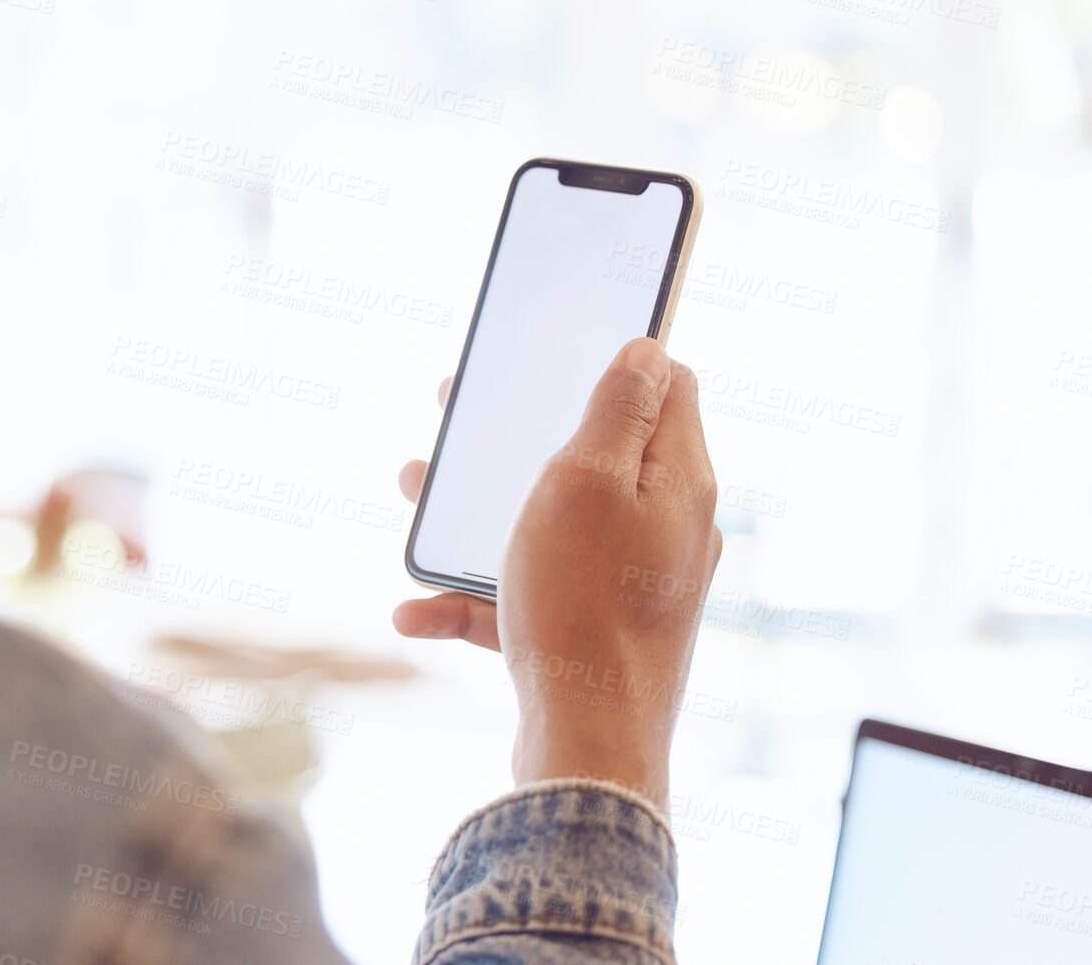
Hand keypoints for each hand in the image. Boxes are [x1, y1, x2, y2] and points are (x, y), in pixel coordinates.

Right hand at [393, 338, 722, 812]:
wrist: (587, 746)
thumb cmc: (584, 605)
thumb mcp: (589, 482)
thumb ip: (619, 410)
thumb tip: (649, 347)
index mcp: (677, 480)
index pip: (668, 387)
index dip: (614, 357)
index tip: (554, 346)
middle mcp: (663, 528)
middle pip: (593, 453)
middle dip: (518, 435)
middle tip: (459, 413)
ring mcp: (628, 583)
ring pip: (547, 522)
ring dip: (477, 511)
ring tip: (414, 495)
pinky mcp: (589, 630)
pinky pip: (525, 594)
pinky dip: (472, 597)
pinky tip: (415, 612)